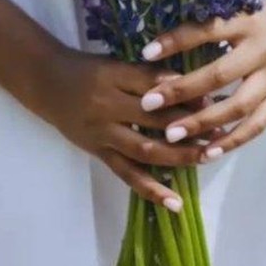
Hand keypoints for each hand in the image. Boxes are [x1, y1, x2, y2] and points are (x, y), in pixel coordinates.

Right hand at [37, 46, 216, 210]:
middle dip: (190, 125)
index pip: (155, 85)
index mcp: (115, 76)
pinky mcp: (98, 152)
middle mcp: (108, 105)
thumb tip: (189, 83)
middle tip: (220, 131)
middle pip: (155, 119)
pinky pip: (126, 173)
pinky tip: (174, 202)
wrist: (45, 82)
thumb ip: (148, 74)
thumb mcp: (116, 63)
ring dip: (179, 156)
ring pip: (145, 149)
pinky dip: (151, 189)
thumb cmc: (87, 68)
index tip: (212, 99)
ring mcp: (103, 133)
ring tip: (207, 157)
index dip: (184, 93)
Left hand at [138, 0, 265, 159]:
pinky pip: (258, 123)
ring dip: (203, 122)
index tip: (145, 52)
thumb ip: (215, 26)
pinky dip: (233, 139)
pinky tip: (208, 151)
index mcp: (248, 23)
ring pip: (237, 106)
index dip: (176, 41)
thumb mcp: (245, 9)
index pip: (207, 31)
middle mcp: (261, 50)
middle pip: (219, 74)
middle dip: (182, 90)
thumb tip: (169, 41)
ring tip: (171, 135)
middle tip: (148, 103)